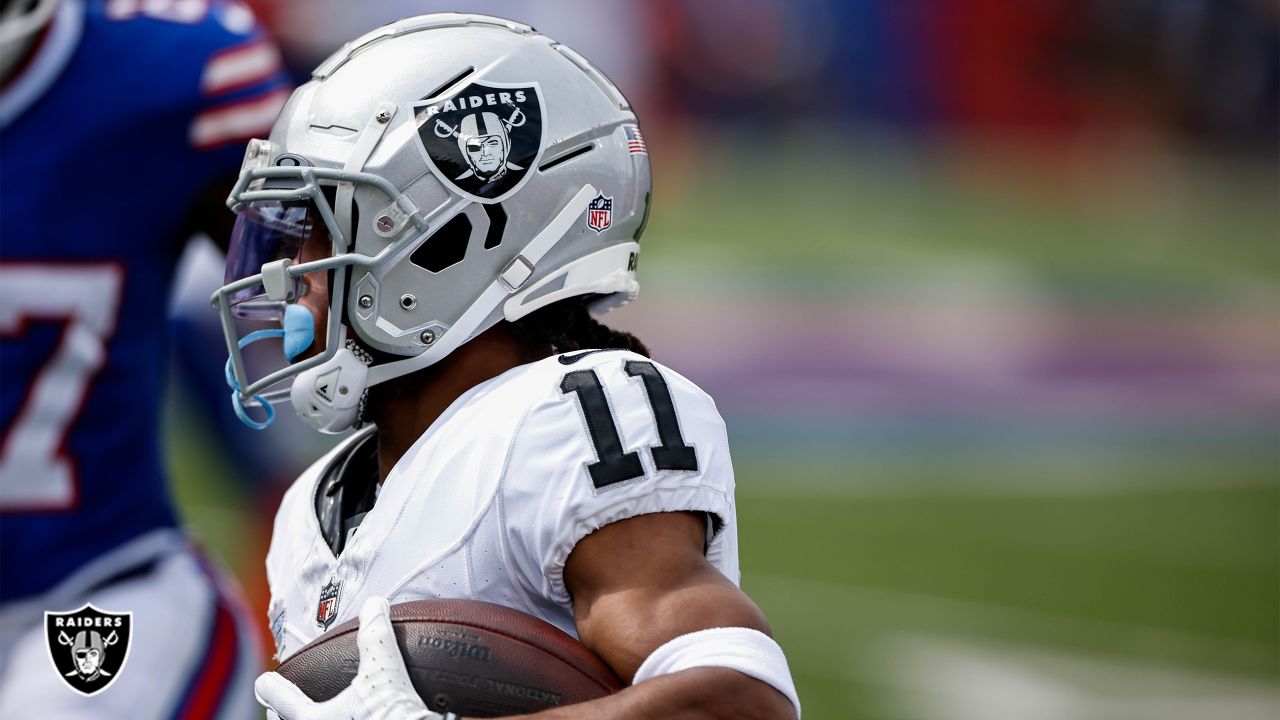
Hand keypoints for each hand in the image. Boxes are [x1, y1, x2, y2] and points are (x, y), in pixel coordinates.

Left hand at [255, 596, 445, 719]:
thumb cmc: (391, 718)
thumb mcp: (384, 673)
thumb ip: (376, 638)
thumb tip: (375, 606)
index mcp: (313, 719)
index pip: (282, 699)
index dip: (272, 687)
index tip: (264, 682)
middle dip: (287, 713)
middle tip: (283, 706)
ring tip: (323, 713)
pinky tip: (357, 719)